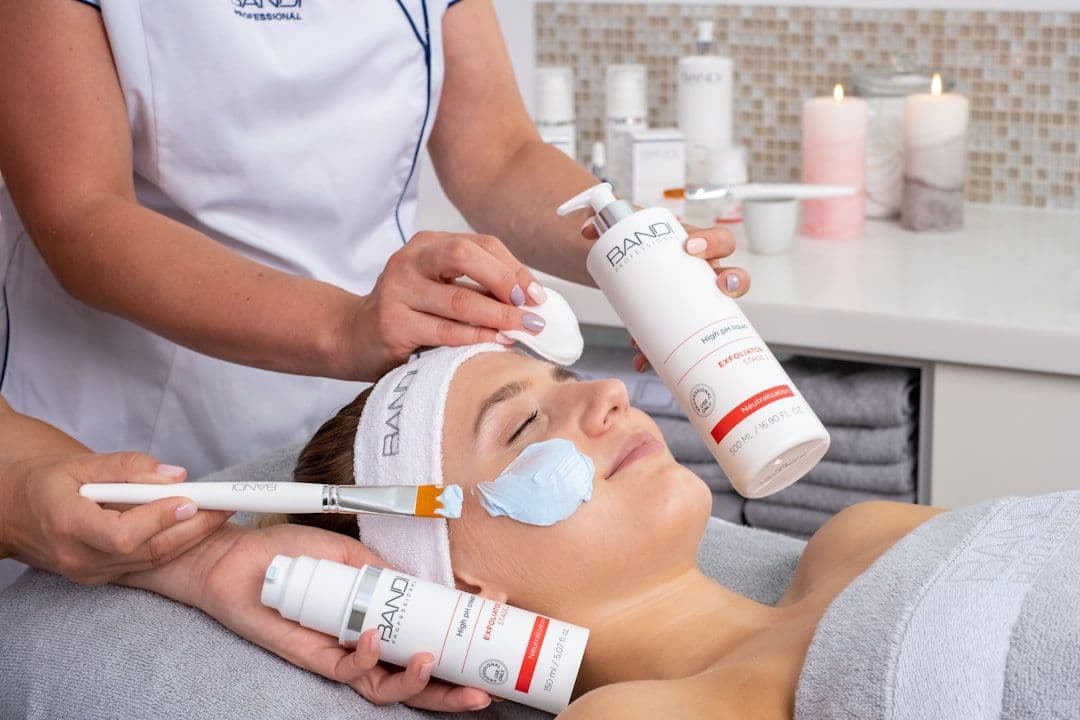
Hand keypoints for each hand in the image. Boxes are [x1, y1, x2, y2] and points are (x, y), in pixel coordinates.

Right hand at [0, 451, 231, 584]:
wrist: (15, 511)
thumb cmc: (48, 482)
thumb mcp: (80, 463)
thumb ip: (128, 467)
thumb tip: (176, 475)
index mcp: (66, 524)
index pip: (122, 534)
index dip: (159, 520)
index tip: (190, 499)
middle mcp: (76, 556)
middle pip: (145, 552)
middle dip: (192, 529)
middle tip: (225, 506)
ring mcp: (87, 573)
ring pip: (150, 561)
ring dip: (190, 538)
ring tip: (221, 512)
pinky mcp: (99, 578)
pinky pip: (144, 565)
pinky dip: (172, 545)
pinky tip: (195, 526)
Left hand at [124, 523, 491, 711]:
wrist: (238, 558)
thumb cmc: (289, 553)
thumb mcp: (349, 554)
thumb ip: (384, 570)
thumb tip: (428, 583)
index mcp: (378, 619)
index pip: (423, 645)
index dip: (456, 654)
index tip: (488, 647)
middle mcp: (364, 643)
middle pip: (412, 681)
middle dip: (448, 694)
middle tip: (480, 694)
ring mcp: (341, 654)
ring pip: (384, 687)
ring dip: (413, 683)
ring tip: (428, 663)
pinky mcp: (314, 657)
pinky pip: (346, 671)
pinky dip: (365, 658)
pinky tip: (371, 638)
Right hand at [342, 231, 548, 379]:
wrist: (353, 335)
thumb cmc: (408, 312)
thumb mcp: (439, 286)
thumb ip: (477, 286)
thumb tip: (531, 299)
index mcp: (428, 244)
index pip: (481, 245)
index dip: (514, 269)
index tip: (537, 296)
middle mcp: (410, 260)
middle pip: (465, 257)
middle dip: (505, 282)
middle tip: (530, 309)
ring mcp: (398, 290)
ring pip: (458, 299)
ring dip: (498, 316)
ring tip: (523, 329)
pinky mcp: (393, 324)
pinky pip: (444, 331)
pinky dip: (476, 337)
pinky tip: (496, 342)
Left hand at [582, 219, 749, 371]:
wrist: (627, 264)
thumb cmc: (639, 245)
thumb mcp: (627, 231)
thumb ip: (604, 225)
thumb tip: (587, 230)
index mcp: (698, 248)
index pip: (722, 240)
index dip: (714, 242)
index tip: (691, 248)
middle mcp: (705, 275)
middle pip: (736, 278)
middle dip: (735, 282)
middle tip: (720, 287)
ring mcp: (696, 302)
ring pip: (714, 318)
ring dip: (706, 332)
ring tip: (684, 340)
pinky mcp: (678, 325)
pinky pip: (680, 342)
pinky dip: (660, 353)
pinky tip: (641, 360)